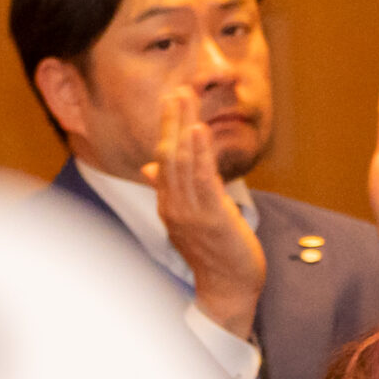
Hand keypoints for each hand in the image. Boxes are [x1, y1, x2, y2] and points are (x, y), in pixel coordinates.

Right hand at [143, 88, 264, 339]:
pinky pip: (201, 179)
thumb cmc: (214, 253)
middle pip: (168, 154)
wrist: (228, 288)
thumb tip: (150, 166)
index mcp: (168, 203)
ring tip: (186, 98)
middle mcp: (173, 205)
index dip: (167, 128)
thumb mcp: (189, 217)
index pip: (163, 158)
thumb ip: (171, 190)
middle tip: (177, 89)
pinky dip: (199, 152)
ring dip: (183, 127)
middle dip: (172, 120)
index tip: (172, 100)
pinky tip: (199, 130)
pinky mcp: (210, 217)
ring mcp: (189, 211)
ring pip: (181, 162)